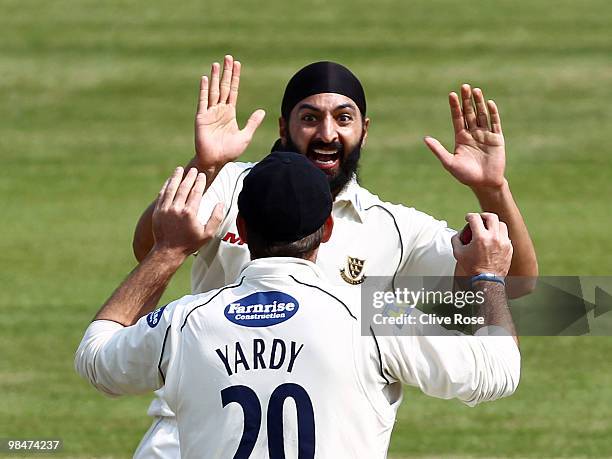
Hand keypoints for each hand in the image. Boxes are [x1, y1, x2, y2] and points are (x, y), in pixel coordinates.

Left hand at [152, 167, 223, 258]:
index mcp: (190, 213)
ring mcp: (165, 209)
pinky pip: (162, 194)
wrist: (168, 251)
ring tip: (180, 169)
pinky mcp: (157, 211)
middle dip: (189, 176)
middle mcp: (177, 208)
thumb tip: (220, 203)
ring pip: (172, 188)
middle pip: (184, 187)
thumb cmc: (190, 243)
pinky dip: (166, 185)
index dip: (199, 182)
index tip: (202, 175)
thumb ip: (216, 218)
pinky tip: (170, 180)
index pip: (196, 192)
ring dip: (176, 177)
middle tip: (193, 169)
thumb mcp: (208, 234)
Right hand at [194, 55, 265, 173]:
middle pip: (224, 87)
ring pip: (214, 91)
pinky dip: (205, 90)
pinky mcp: (202, 117)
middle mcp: (219, 110)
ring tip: (217, 64)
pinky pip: (203, 101)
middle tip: (229, 57)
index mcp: (229, 113)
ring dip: (216, 77)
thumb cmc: (229, 151)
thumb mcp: (245, 136)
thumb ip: (252, 123)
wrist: (215, 161)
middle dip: (227, 73)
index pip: (233, 91)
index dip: (235, 78)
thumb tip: (262, 111)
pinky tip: (206, 79)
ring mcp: (210, 112)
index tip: (237, 65)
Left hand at [424, 84, 504, 189]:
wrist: (484, 184)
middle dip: (466, 100)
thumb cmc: (465, 175)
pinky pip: (495, 123)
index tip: (451, 95)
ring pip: (481, 115)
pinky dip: (492, 113)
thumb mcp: (449, 163)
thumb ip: (438, 150)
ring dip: (479, 103)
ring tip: (475, 90)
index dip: (455, 106)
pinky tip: (489, 103)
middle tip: (464, 86)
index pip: (457, 118)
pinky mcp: (497, 139)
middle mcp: (473, 133)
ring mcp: (485, 135)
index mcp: (461, 138)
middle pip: (469, 113)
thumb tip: (425, 139)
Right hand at [451, 213, 512, 276]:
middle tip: (479, 219)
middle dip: (483, 215)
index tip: (468, 218)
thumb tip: (459, 233)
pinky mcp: (509, 248)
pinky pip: (506, 235)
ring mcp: (504, 242)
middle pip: (491, 216)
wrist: (486, 280)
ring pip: (501, 224)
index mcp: (480, 237)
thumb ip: (456, 240)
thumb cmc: (472, 268)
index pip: (475, 218)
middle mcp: (494, 237)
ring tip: (488, 228)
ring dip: (493, 224)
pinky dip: (499, 234)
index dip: (469, 216)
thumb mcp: (458, 253)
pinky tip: (494, 239)